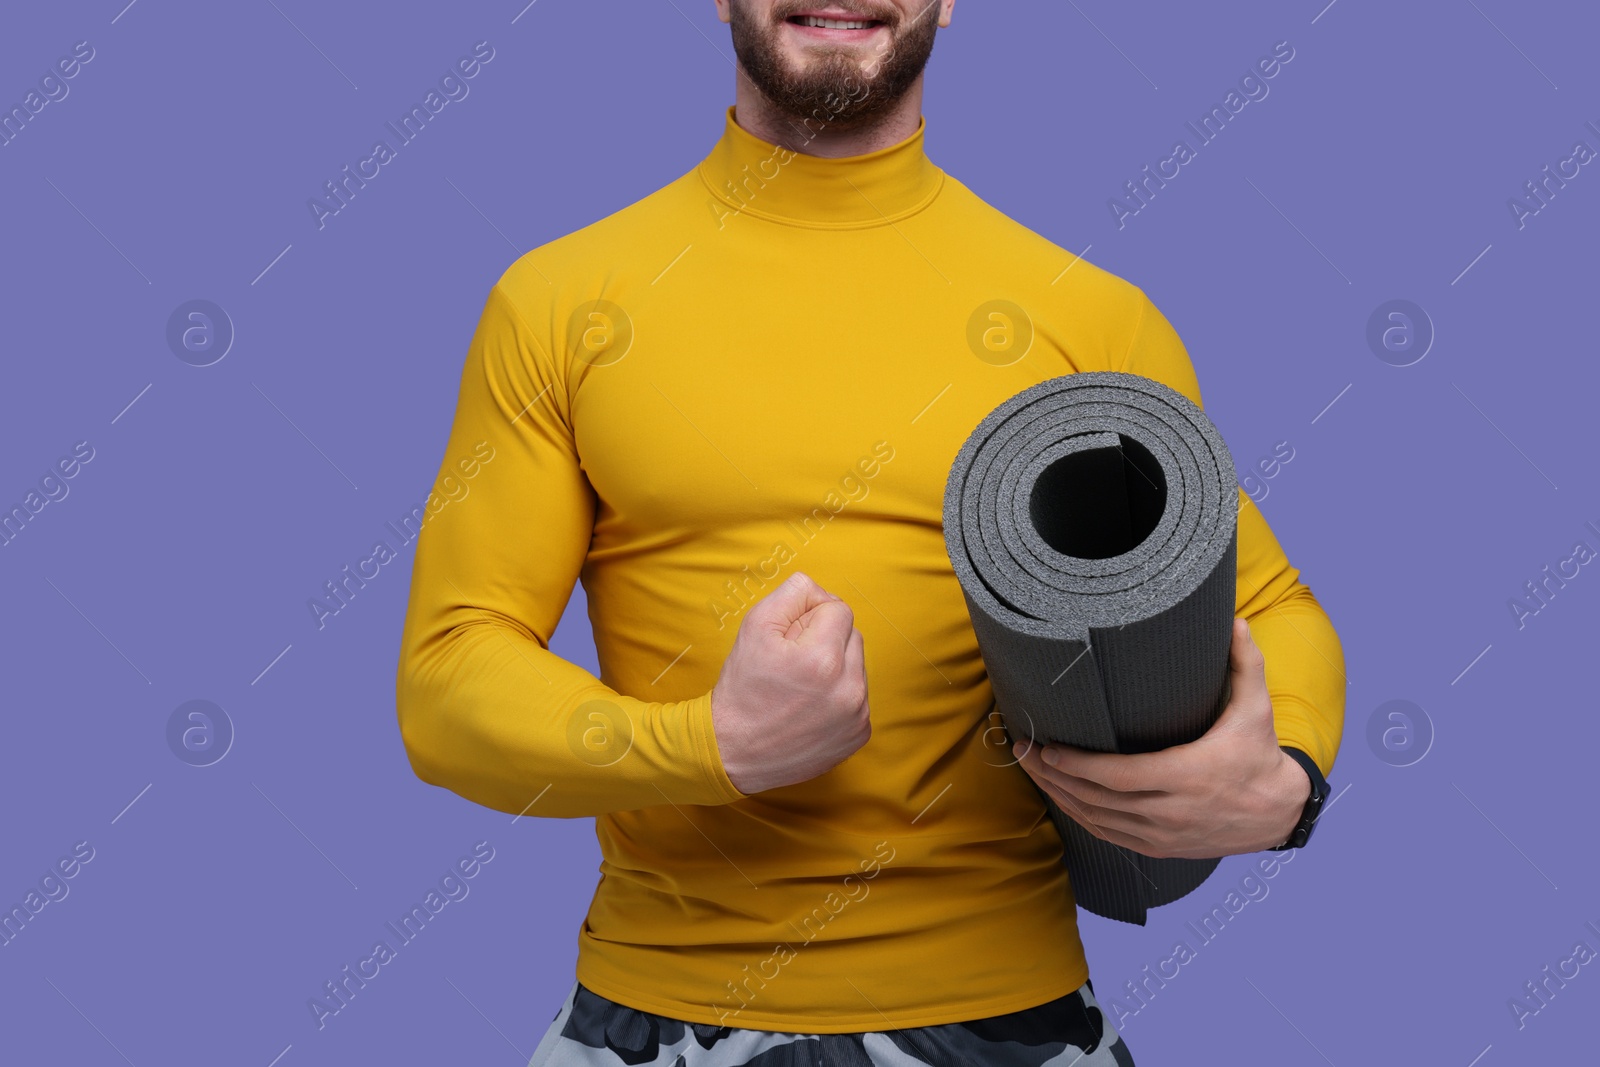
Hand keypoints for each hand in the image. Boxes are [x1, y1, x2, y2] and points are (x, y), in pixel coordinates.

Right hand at [710, 571, 870, 794]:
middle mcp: (848, 689)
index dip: (810, 617)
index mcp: (823, 659)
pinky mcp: (859, 734)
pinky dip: (839, 695)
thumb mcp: (754, 627)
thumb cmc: (742, 690)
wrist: (733, 753)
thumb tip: (819, 590)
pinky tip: (811, 707)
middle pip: (852, 636)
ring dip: (835, 667)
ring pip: (857, 666)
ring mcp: (857, 715)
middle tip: (792, 662)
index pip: (838, 609)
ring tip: (801, 687)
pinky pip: (859, 696)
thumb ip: (792, 594)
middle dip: (825, 640)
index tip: (789, 638)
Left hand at [1012, 618, 1310, 858]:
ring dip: (1058, 796)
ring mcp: (1163, 836)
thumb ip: (1245, 662)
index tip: (1048, 748)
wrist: (1278, 813)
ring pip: (1096, 820)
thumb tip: (1234, 618)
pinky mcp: (1160, 849)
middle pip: (1097, 799)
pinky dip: (1079, 817)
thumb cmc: (1258, 754)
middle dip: (1053, 776)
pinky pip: (1108, 836)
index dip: (1078, 766)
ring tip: (1030, 769)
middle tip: (1022, 751)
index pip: (1120, 777)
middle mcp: (1172, 812)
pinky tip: (1059, 797)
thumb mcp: (1256, 708)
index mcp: (1188, 776)